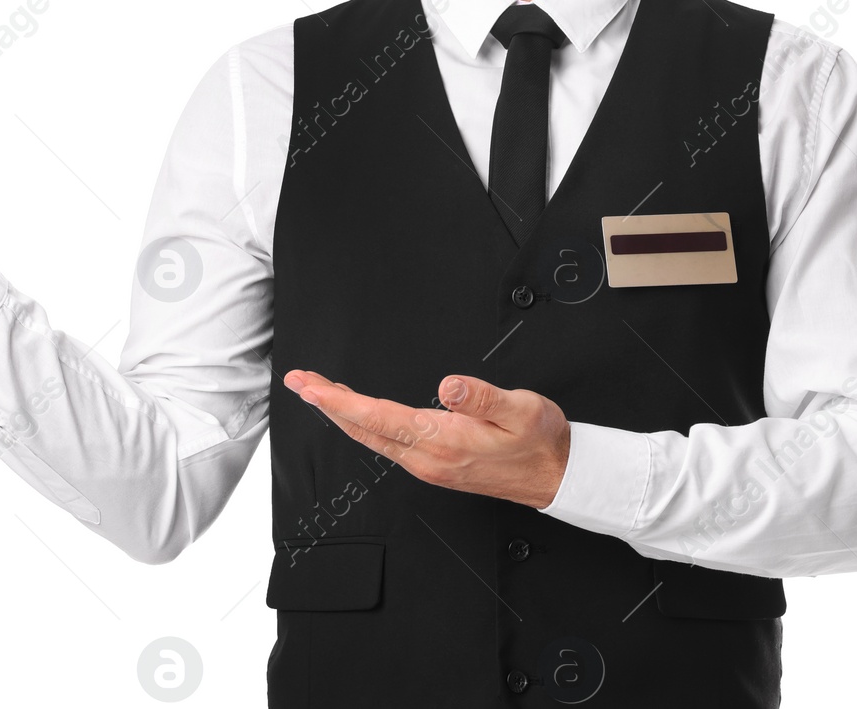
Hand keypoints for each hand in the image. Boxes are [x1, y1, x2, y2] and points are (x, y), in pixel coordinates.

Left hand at [282, 369, 571, 508]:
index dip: (339, 402)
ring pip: (371, 438)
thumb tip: (448, 385)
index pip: (378, 417)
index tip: (311, 387)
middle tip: (299, 381)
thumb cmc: (540, 441)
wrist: (557, 475)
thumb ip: (483, 396)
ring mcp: (428, 465)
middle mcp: (428, 458)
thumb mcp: (522, 409)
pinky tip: (357, 414)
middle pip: (364, 430)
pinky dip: (362, 425)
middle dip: (326, 405)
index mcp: (443, 441)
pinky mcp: (433, 465)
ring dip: (341, 415)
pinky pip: (386, 443)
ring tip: (318, 393)